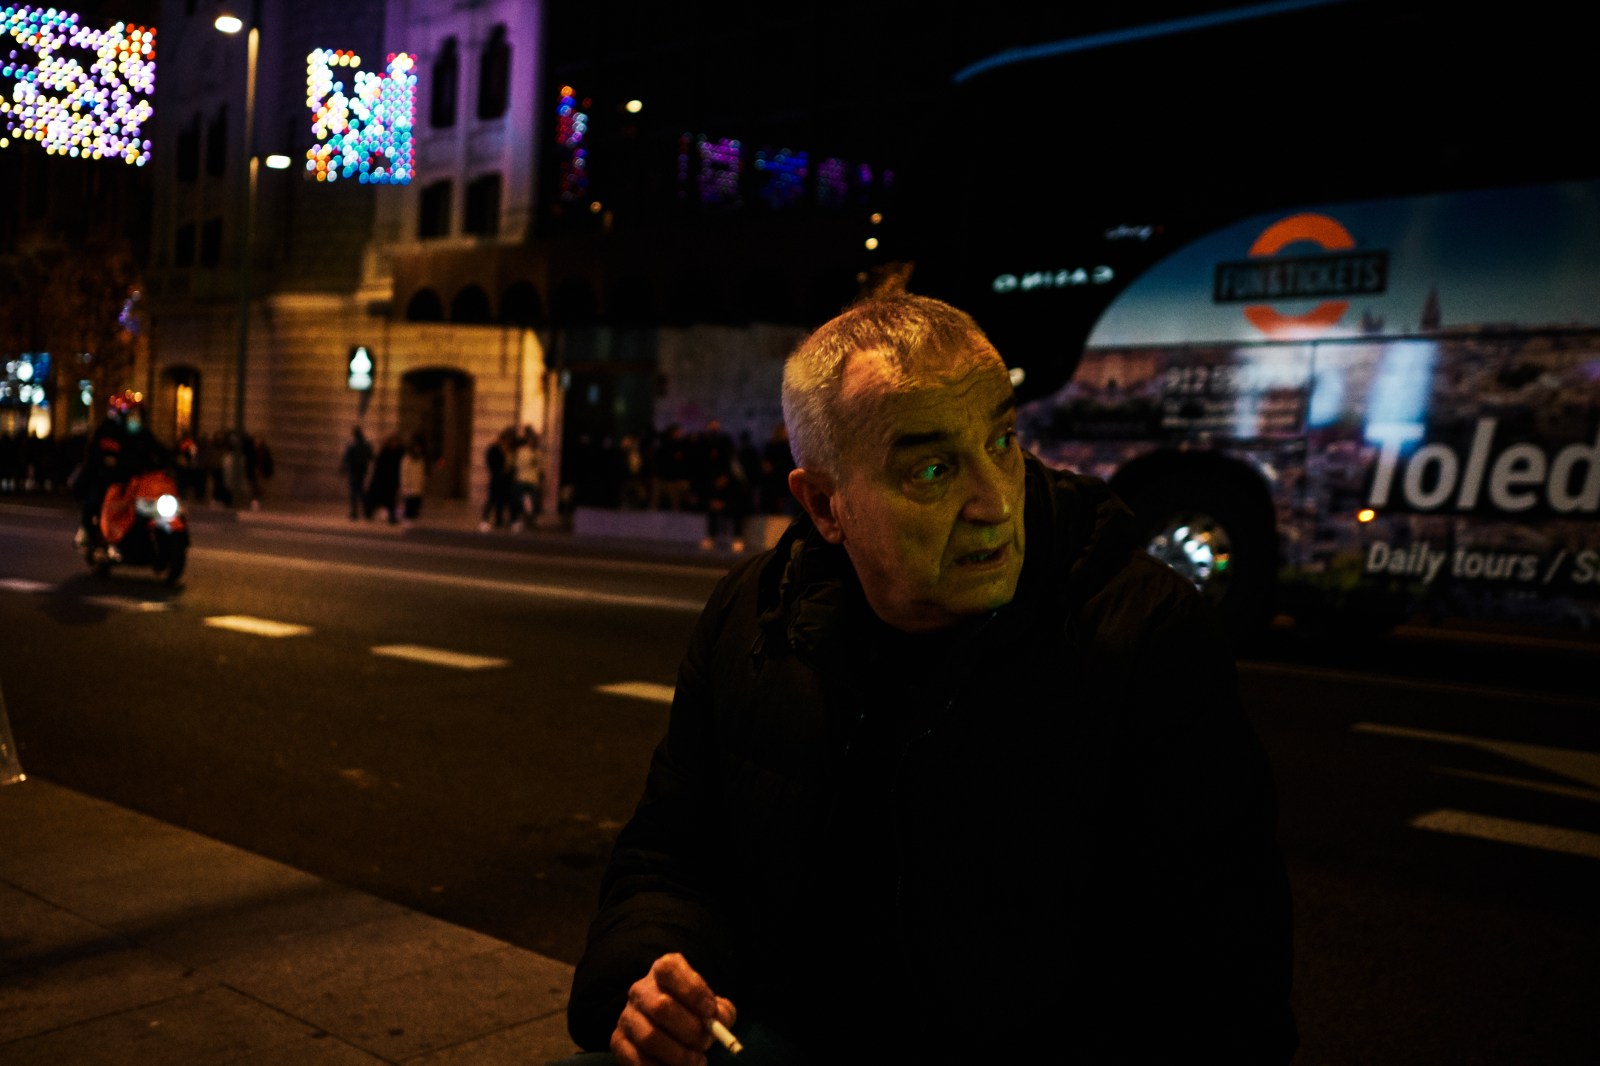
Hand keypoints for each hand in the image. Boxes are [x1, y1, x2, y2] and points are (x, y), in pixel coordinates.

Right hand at [610, 952, 737, 1065]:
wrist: (670, 1030)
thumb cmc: (694, 1013)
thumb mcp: (713, 1007)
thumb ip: (720, 1012)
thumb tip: (718, 1022)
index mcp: (664, 970)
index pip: (669, 969)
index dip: (692, 990)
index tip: (710, 1012)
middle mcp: (641, 989)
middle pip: (661, 1006)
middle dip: (690, 1030)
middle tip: (706, 1043)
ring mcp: (627, 1015)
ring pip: (650, 1037)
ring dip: (679, 1055)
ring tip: (696, 1061)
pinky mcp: (618, 1041)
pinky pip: (637, 1059)